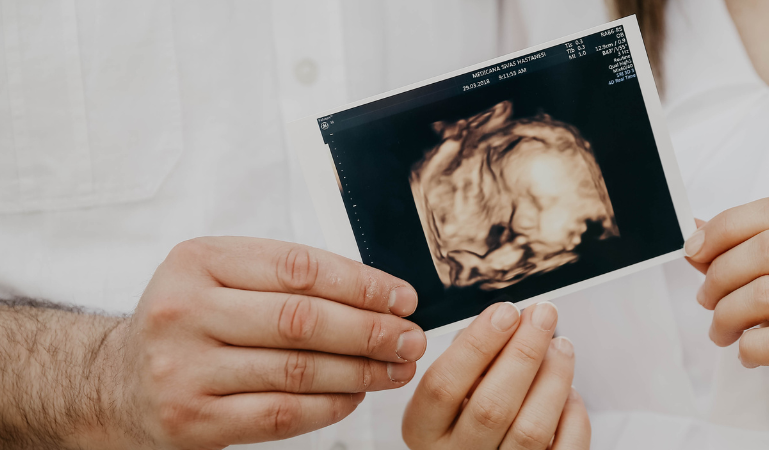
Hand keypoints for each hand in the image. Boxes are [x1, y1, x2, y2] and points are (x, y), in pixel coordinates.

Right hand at [107, 237, 426, 448]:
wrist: (115, 383)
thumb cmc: (188, 322)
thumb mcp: (218, 277)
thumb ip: (284, 277)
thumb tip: (378, 294)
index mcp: (198, 261)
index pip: (298, 268)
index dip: (361, 284)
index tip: (402, 298)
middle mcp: (184, 311)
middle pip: (301, 320)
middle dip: (370, 330)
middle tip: (410, 338)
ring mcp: (183, 369)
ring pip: (297, 370)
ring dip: (360, 371)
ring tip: (396, 368)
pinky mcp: (192, 420)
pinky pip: (281, 413)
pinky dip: (329, 405)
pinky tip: (356, 395)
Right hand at [403, 302, 589, 449]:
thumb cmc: (464, 419)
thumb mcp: (448, 394)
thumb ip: (468, 362)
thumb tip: (506, 321)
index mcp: (425, 430)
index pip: (443, 385)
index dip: (477, 344)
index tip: (505, 311)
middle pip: (492, 407)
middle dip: (523, 352)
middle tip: (543, 315)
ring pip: (531, 429)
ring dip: (553, 378)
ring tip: (561, 345)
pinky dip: (572, 416)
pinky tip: (568, 392)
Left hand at [685, 196, 768, 448]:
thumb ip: (758, 253)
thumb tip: (697, 229)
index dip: (729, 225)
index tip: (697, 248)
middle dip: (721, 273)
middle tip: (708, 298)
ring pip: (768, 294)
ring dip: (726, 313)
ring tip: (723, 330)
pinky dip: (748, 347)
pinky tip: (748, 354)